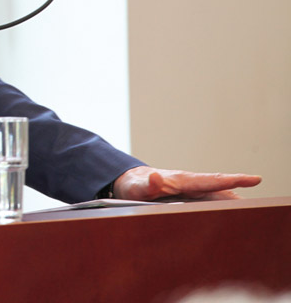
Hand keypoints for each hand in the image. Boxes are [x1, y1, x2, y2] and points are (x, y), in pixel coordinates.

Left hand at [113, 166, 261, 200]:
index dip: (231, 180)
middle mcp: (188, 183)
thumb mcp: (136, 187)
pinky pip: (208, 198)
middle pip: (218, 188)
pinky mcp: (187, 196)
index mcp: (180, 181)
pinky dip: (222, 201)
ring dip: (232, 198)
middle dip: (238, 189)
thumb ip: (147, 185)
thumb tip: (155, 178)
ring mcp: (189, 190)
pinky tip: (231, 209)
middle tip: (258, 194)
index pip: (210, 181)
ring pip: (215, 193)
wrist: (129, 182)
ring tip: (250, 207)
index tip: (253, 179)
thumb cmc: (134, 185)